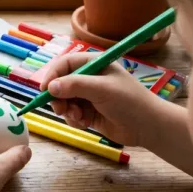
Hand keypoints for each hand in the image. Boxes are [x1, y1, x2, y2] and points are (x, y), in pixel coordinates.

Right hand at [40, 52, 158, 145]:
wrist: (148, 127)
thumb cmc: (129, 101)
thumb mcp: (101, 89)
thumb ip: (75, 86)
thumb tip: (50, 87)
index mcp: (93, 64)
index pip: (64, 64)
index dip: (52, 75)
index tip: (44, 90)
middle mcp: (89, 78)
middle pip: (60, 83)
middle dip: (58, 97)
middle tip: (60, 109)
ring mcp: (88, 96)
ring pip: (64, 100)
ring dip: (66, 110)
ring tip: (77, 117)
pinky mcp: (89, 112)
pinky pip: (71, 114)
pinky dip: (74, 119)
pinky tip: (85, 123)